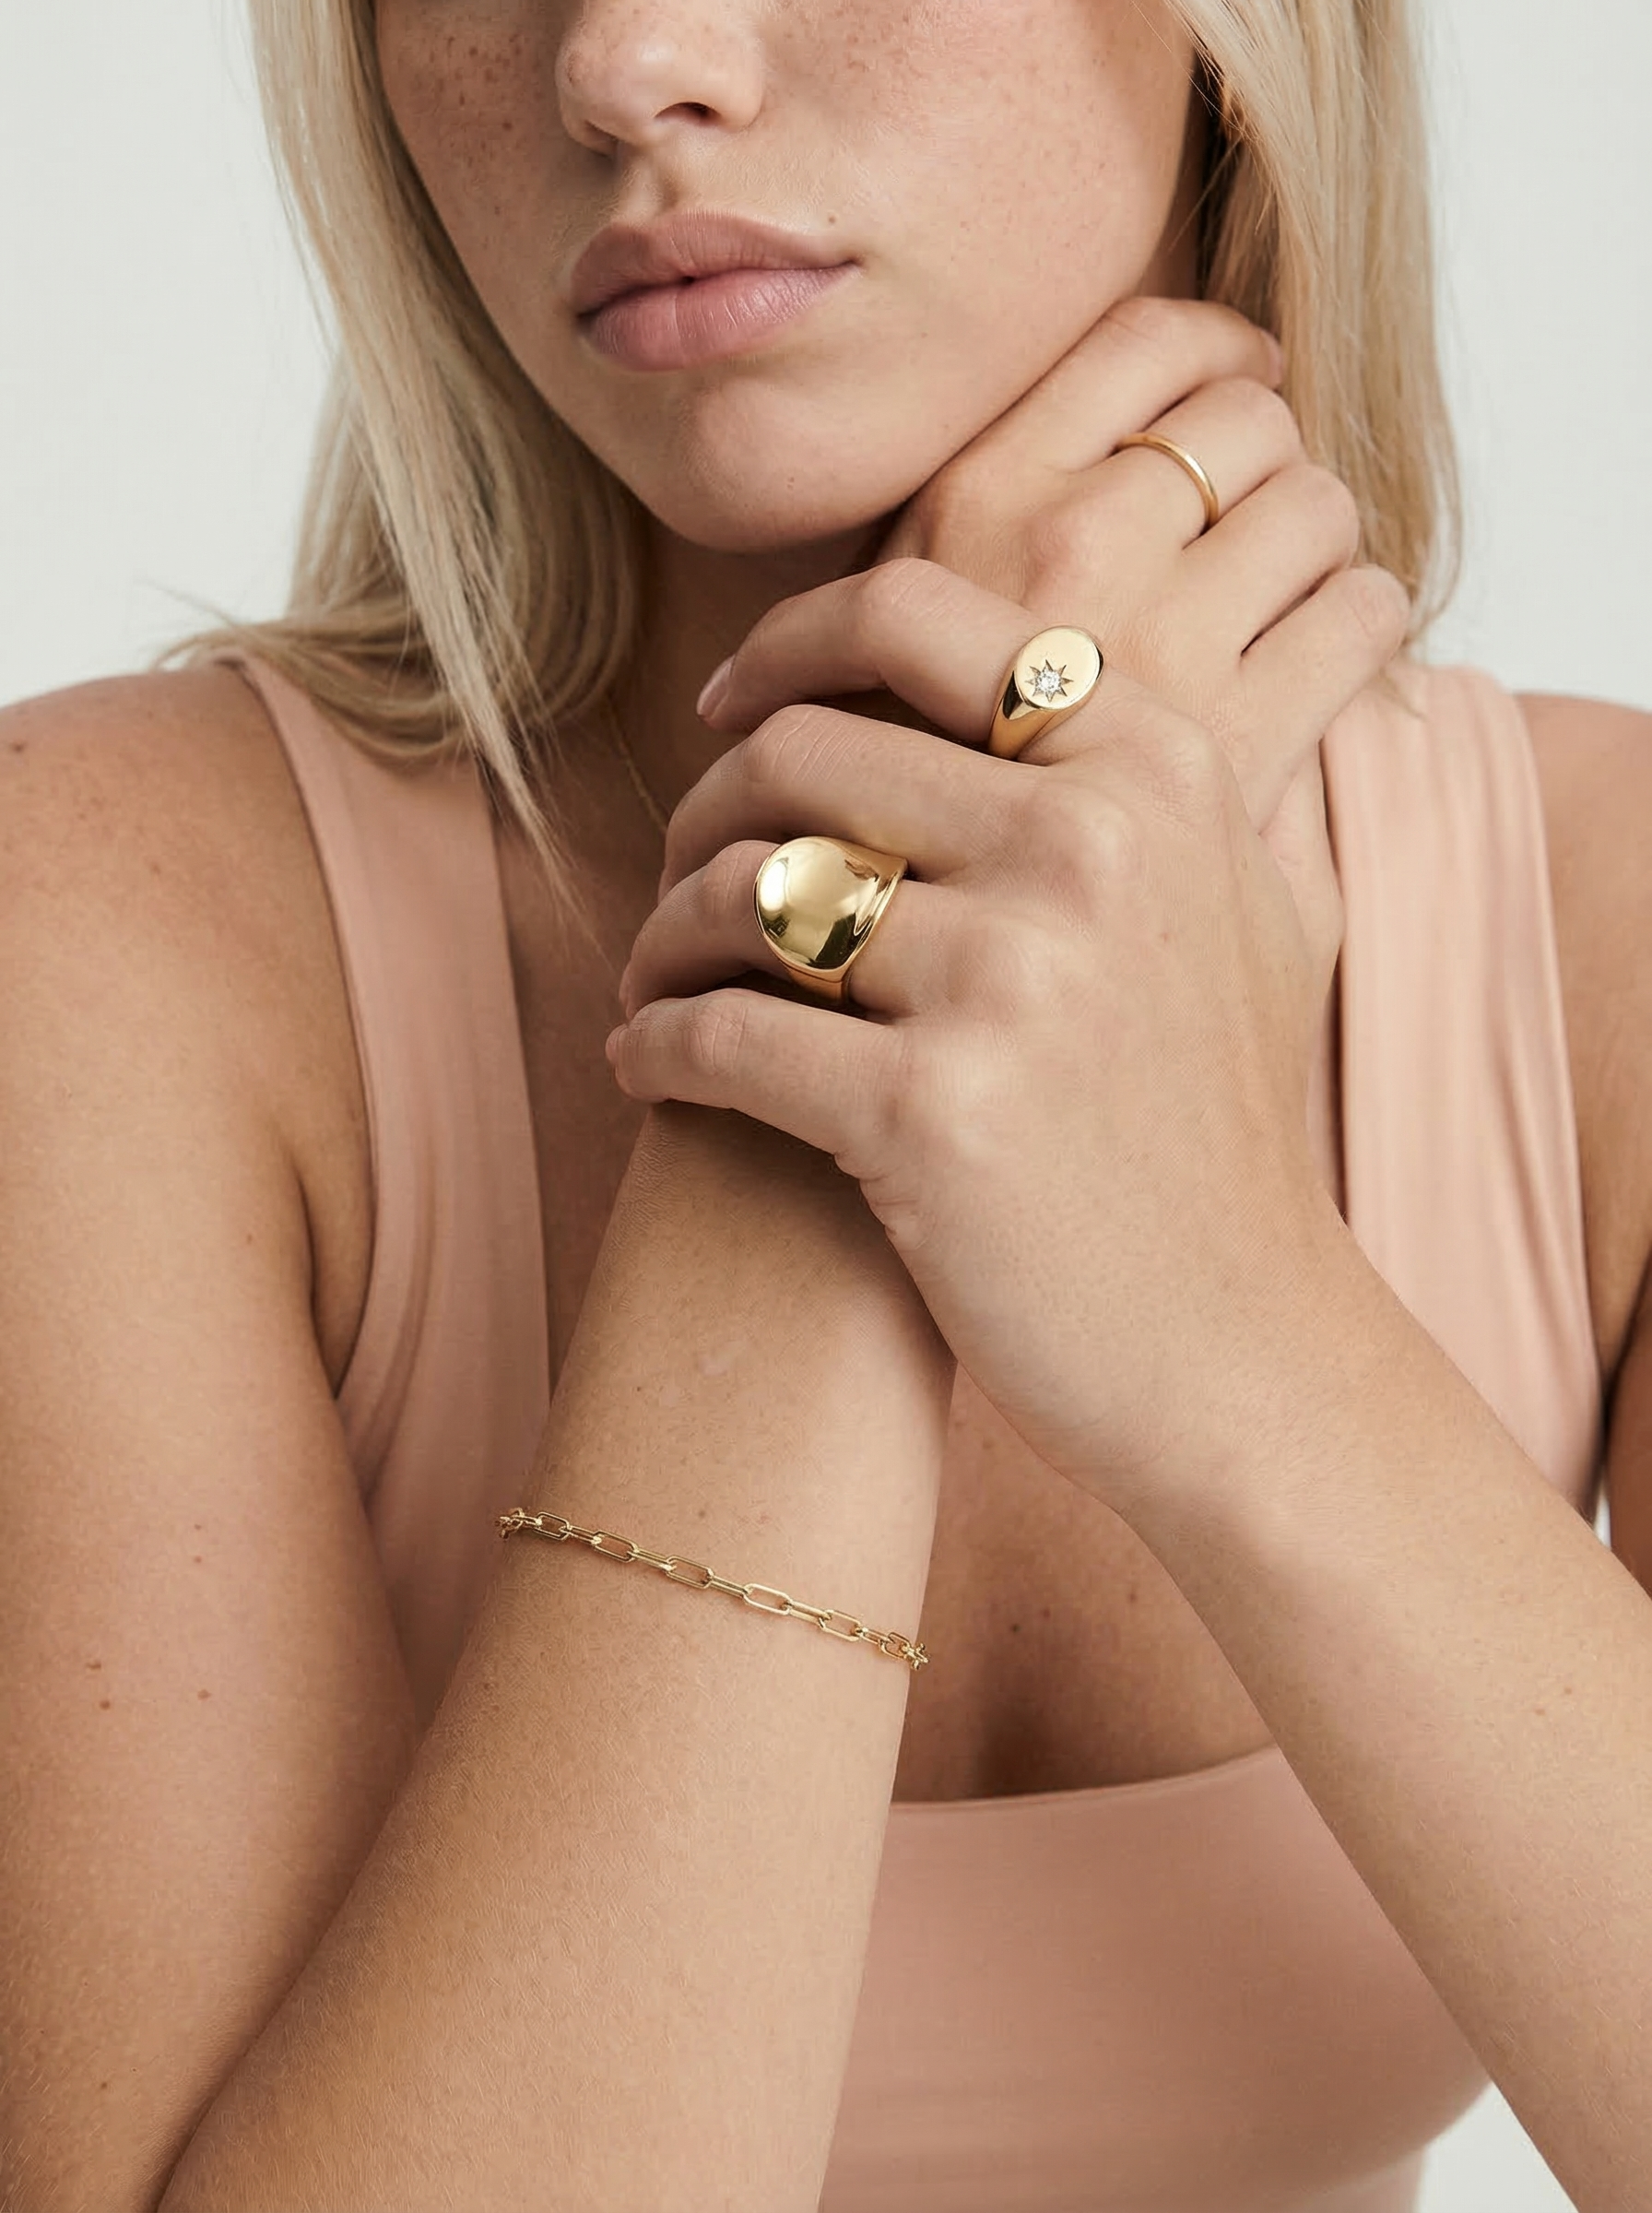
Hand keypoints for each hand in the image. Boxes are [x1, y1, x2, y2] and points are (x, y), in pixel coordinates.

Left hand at [607, 562, 1407, 1515]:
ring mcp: (1011, 978)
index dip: (785, 642)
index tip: (729, 704)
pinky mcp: (930, 1113)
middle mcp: (1088, 846)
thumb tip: (1050, 664)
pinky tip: (643, 1066)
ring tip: (656, 981)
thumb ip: (1153, 780)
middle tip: (683, 883)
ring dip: (663, 935)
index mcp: (1153, 767)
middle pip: (798, 752)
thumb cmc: (1219, 1132)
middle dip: (703, 814)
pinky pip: (717, 1033)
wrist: (1243, 1345)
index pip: (916, 616)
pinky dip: (651, 1045)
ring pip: (744, 892)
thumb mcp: (1250, 908)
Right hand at [712, 297, 1393, 1056]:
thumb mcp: (884, 668)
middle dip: (1269, 453)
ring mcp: (1156, 640)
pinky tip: (1329, 669)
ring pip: (1316, 502)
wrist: (874, 990)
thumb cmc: (872, 833)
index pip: (1144, 340)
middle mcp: (1062, 547)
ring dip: (1320, 539)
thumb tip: (1099, 503)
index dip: (1211, 355)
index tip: (1231, 392)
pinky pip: (1360, 616)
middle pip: (1244, 411)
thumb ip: (979, 579)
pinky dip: (1364, 626)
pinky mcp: (1233, 740)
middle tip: (1259, 517)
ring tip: (1293, 595)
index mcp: (969, 504)